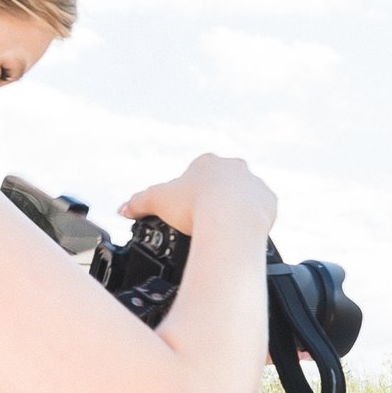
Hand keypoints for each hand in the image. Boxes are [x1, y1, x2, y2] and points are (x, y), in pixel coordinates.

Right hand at [120, 152, 278, 238]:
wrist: (230, 221)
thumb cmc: (194, 207)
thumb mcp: (157, 201)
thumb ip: (138, 202)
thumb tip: (123, 209)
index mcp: (207, 162)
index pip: (197, 174)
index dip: (190, 193)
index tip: (188, 210)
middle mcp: (234, 167)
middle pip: (222, 183)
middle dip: (214, 198)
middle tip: (205, 220)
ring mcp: (254, 182)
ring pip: (243, 194)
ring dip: (236, 207)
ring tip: (225, 227)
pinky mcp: (269, 200)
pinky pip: (261, 209)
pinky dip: (252, 219)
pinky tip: (243, 230)